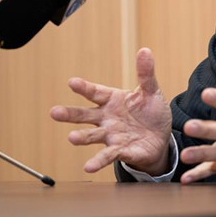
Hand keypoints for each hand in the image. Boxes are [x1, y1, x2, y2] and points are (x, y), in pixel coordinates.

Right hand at [50, 48, 171, 175]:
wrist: (161, 137)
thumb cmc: (151, 112)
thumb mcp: (151, 91)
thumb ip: (145, 74)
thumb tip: (145, 50)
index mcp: (112, 100)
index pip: (96, 92)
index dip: (84, 88)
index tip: (72, 82)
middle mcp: (107, 118)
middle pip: (85, 115)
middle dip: (70, 114)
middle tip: (54, 112)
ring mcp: (112, 135)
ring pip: (93, 136)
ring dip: (82, 137)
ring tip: (72, 138)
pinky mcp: (121, 151)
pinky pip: (109, 155)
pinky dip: (99, 161)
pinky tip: (89, 166)